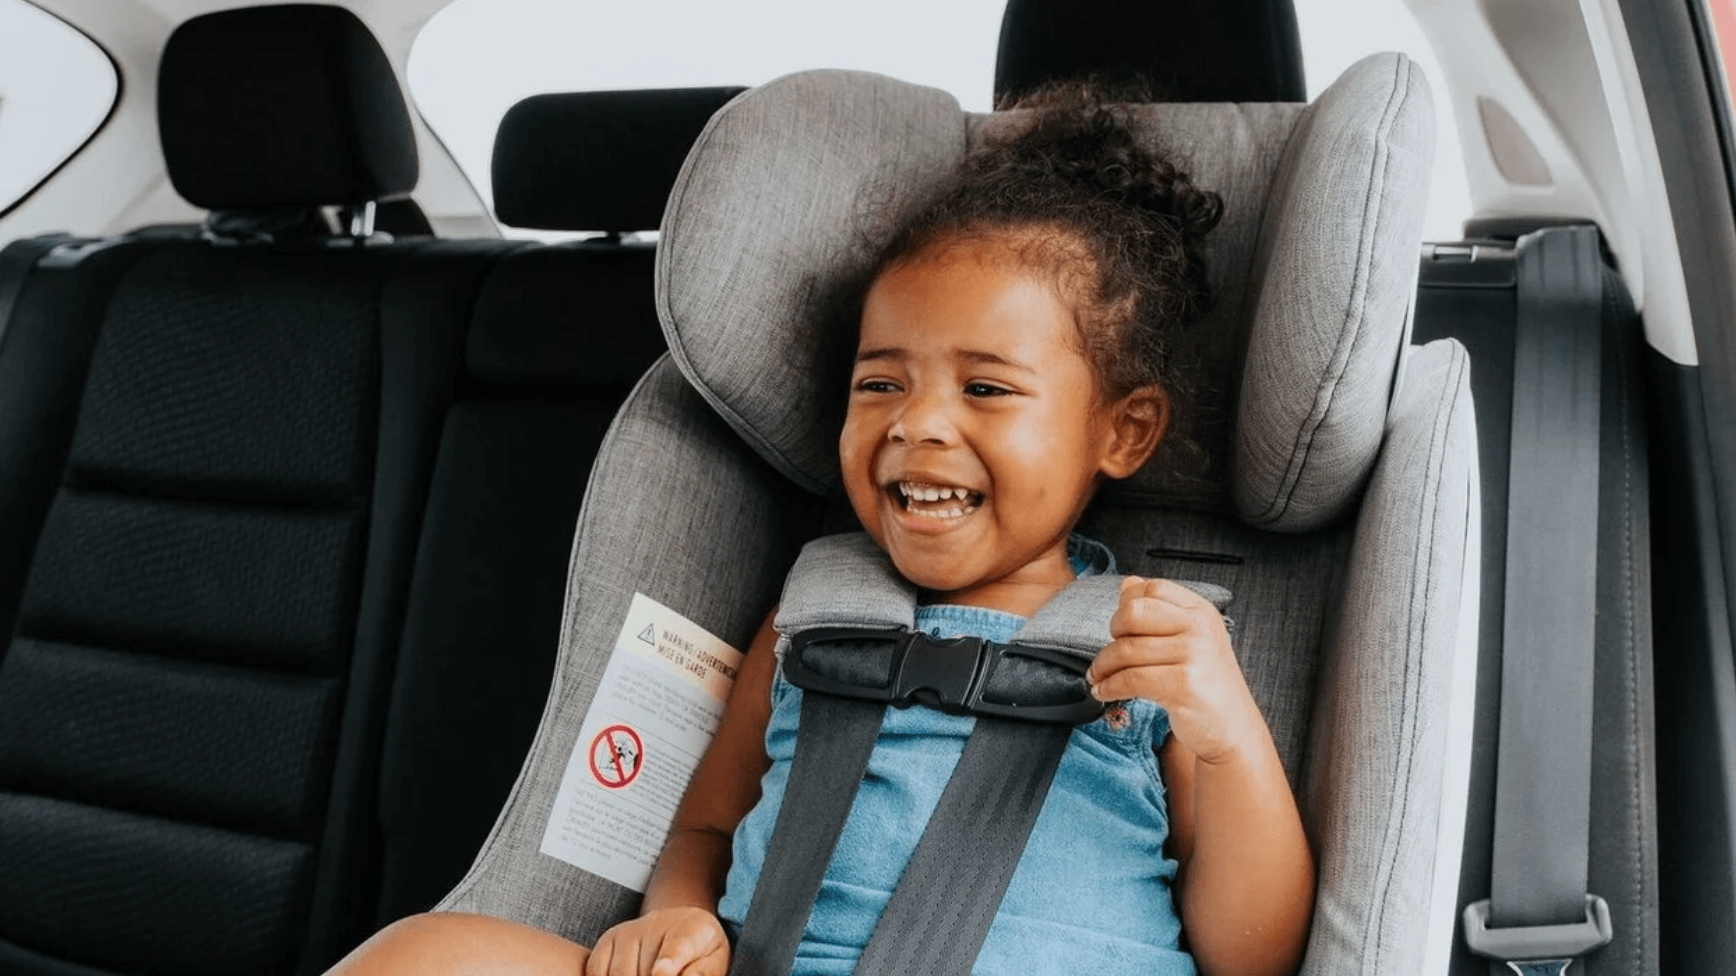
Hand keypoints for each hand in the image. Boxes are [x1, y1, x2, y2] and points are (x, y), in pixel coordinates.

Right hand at [586, 907, 728, 975]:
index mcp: (691, 929)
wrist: (682, 924)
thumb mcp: (715, 959)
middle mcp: (655, 924)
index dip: (667, 963)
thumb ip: (704, 972)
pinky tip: (629, 975)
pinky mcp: (608, 939)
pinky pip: (597, 970)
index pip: (677, 947)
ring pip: (620, 973)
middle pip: (644, 970)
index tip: (661, 973)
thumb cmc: (700, 949)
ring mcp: (628, 930)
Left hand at [1089, 576, 1264, 764]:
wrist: (1233, 729)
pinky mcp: (1184, 685)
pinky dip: (1109, 686)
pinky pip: (1130, 679)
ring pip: (1127, 649)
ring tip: (1098, 677)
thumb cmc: (1206, 684)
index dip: (1126, 604)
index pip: (1152, 589)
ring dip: (1103, 666)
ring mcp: (1194, 654)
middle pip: (1134, 611)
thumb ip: (1159, 612)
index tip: (1119, 628)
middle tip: (1110, 653)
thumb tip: (1126, 583)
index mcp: (1202, 611)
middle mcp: (1200, 627)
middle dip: (1113, 631)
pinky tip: (1103, 692)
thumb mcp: (1190, 640)